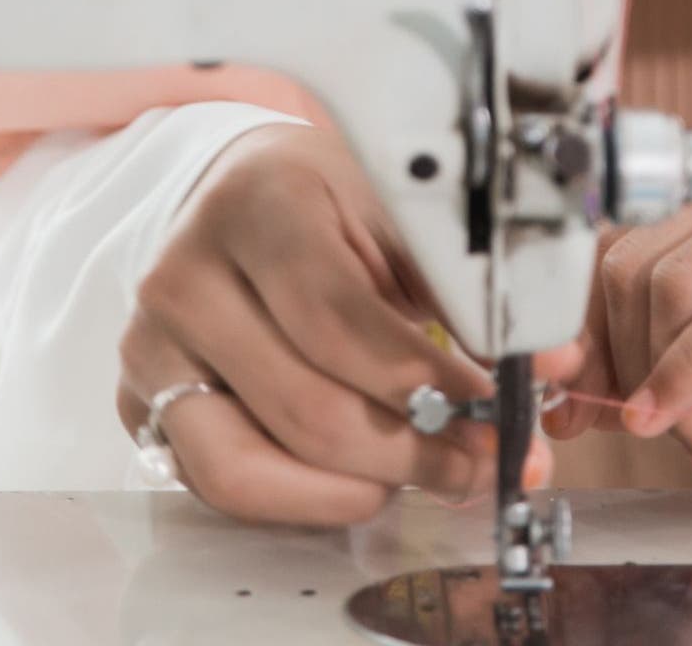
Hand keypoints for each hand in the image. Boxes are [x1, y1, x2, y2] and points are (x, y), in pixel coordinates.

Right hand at [117, 123, 559, 523]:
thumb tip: (553, 369)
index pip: (340, 321)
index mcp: (257, 206)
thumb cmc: (328, 202)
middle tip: (481, 460)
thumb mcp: (398, 216)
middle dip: (412, 450)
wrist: (238, 193)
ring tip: (426, 473)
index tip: (496, 407)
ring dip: (356, 488)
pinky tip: (363, 478)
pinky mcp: (138, 401)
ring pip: (248, 465)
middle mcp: (185, 277)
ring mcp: (151, 346)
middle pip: (304, 407)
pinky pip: (217, 483)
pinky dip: (301, 497)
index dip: (428, 381)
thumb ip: (469, 292)